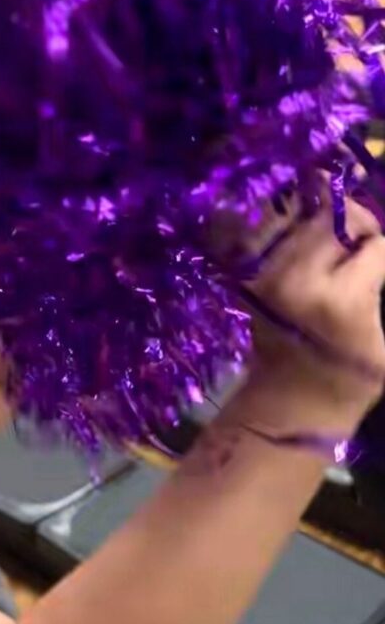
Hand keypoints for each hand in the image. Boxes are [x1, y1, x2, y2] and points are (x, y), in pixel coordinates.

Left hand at [244, 192, 384, 424]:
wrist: (289, 405)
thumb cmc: (347, 382)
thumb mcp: (384, 343)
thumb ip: (381, 286)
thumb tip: (379, 247)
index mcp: (340, 299)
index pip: (376, 245)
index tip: (384, 263)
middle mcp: (299, 277)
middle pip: (336, 220)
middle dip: (358, 227)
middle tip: (365, 245)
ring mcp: (269, 273)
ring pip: (305, 218)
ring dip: (327, 224)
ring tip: (340, 244)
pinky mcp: (252, 274)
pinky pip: (277, 233)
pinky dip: (296, 230)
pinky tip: (311, 245)